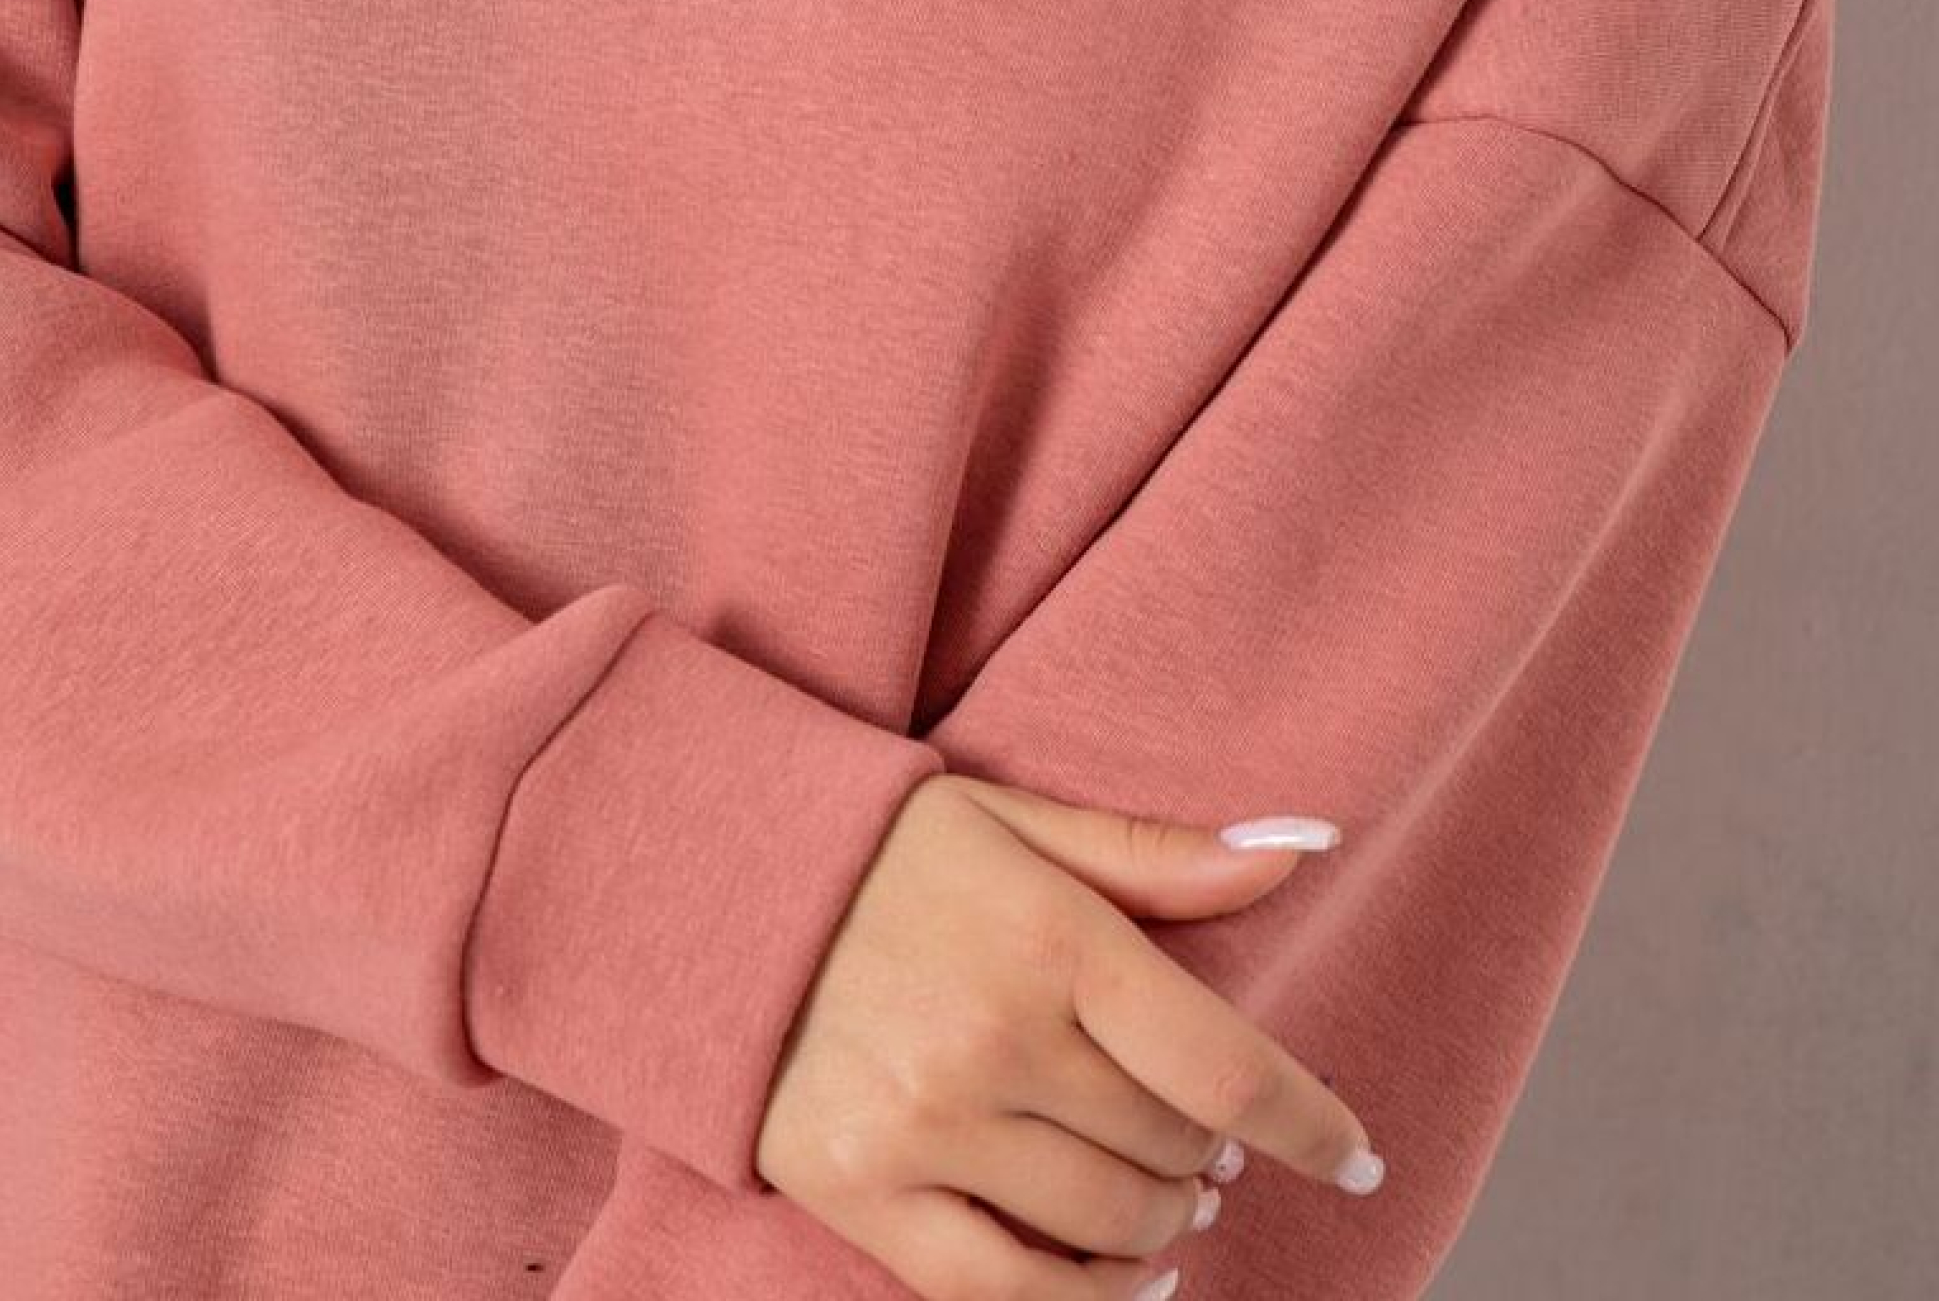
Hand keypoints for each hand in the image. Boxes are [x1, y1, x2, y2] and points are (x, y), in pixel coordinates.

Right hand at [755, 770, 1379, 1298]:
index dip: (1312, 1123)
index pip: (1224, 1067)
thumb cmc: (887, 850)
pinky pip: (1002, 1291)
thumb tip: (1304, 850)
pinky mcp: (858, 1189)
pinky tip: (1122, 1282)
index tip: (1358, 1154)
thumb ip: (1161, 854)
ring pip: (1103, 1224)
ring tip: (1167, 1199)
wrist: (717, 887)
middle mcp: (993, 1037)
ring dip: (1160, 1224)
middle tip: (1208, 1145)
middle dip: (1211, 1157)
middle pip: (1169, 1151)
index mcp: (1049, 937)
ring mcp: (922, 1122)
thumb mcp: (1022, 821)